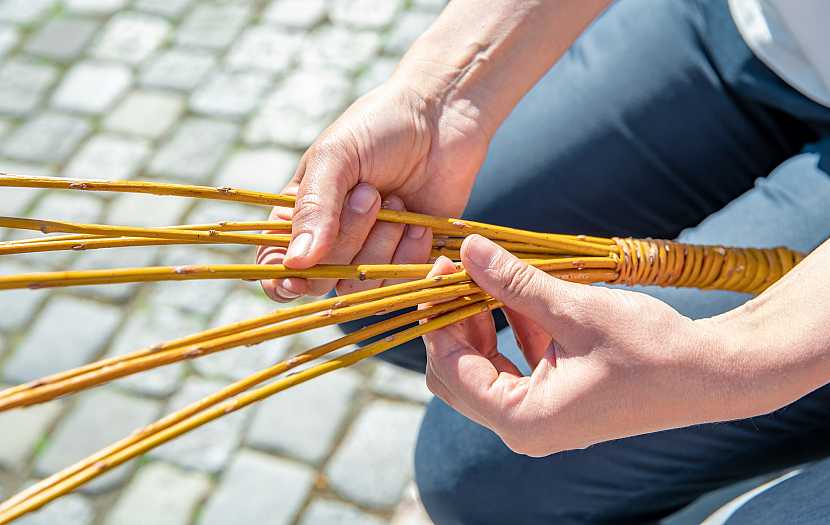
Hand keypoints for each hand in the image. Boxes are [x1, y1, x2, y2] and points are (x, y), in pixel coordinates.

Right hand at [257, 76, 491, 301]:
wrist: (443, 118)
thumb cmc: (380, 127)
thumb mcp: (336, 157)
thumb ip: (314, 208)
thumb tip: (296, 264)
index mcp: (299, 216)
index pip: (275, 270)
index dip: (283, 281)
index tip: (300, 273)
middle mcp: (331, 242)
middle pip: (321, 280)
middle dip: (347, 241)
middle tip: (370, 193)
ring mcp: (370, 254)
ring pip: (360, 285)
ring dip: (381, 246)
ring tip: (397, 202)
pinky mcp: (408, 261)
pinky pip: (399, 284)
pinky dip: (409, 255)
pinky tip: (418, 221)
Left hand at [422, 235, 767, 456]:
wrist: (710, 374)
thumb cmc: (650, 348)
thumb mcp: (575, 309)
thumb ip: (515, 282)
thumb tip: (468, 248)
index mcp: (523, 420)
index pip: (451, 368)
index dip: (439, 316)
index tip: (441, 268)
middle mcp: (523, 429)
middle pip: (458, 373)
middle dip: (454, 321)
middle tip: (459, 270)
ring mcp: (538, 419)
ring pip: (481, 369)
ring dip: (480, 324)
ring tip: (490, 277)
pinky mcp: (553, 402)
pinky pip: (511, 367)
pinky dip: (507, 333)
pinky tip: (521, 299)